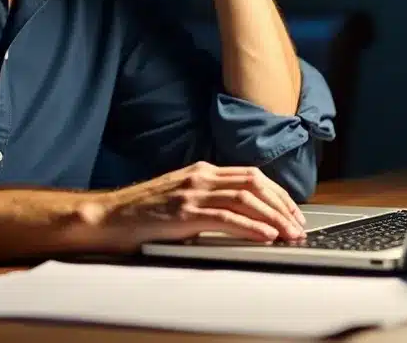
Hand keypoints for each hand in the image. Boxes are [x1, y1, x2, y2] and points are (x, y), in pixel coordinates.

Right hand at [86, 161, 306, 251]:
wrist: (108, 216)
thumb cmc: (142, 212)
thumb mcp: (180, 197)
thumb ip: (208, 200)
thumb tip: (243, 217)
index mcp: (202, 170)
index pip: (252, 175)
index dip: (278, 193)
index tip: (293, 211)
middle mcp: (200, 176)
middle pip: (255, 184)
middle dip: (282, 206)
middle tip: (299, 226)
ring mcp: (192, 192)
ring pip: (246, 199)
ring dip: (273, 218)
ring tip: (289, 234)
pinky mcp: (183, 213)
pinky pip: (225, 218)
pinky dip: (250, 227)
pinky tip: (265, 236)